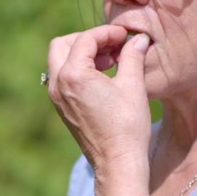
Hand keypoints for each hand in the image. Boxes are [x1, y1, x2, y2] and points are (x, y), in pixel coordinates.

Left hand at [46, 25, 152, 171]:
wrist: (117, 162)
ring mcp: (57, 98)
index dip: (107, 33)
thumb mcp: (133, 85)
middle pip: (63, 45)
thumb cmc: (127, 125)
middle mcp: (58, 84)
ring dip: (83, 54)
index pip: (85, 39)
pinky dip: (80, 70)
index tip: (125, 35)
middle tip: (112, 45)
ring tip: (112, 60)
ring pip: (61, 61)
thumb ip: (132, 56)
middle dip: (87, 39)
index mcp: (73, 75)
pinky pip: (65, 78)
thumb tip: (139, 39)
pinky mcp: (63, 108)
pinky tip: (104, 76)